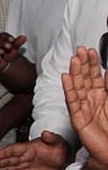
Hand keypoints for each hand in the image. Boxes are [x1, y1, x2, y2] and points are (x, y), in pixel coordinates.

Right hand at [0, 33, 26, 73]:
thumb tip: (24, 37)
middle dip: (2, 43)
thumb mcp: (15, 47)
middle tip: (9, 46)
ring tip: (3, 52)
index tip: (12, 40)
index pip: (1, 35)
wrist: (5, 62)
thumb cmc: (9, 51)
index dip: (6, 37)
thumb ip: (18, 42)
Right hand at [0, 131, 69, 169]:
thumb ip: (52, 138)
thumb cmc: (61, 152)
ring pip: (8, 168)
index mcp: (30, 148)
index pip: (14, 149)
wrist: (67, 165)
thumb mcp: (59, 144)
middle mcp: (24, 157)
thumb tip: (46, 133)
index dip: (4, 152)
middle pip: (8, 160)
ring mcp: (24, 167)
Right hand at [63, 46, 107, 165]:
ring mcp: (84, 109)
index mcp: (102, 98)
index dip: (93, 64)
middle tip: (80, 50)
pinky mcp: (79, 119)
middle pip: (85, 79)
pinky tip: (66, 78)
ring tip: (73, 59)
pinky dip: (69, 89)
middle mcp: (92, 102)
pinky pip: (73, 102)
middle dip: (83, 64)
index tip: (90, 51)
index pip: (96, 76)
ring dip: (75, 73)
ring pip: (78, 87)